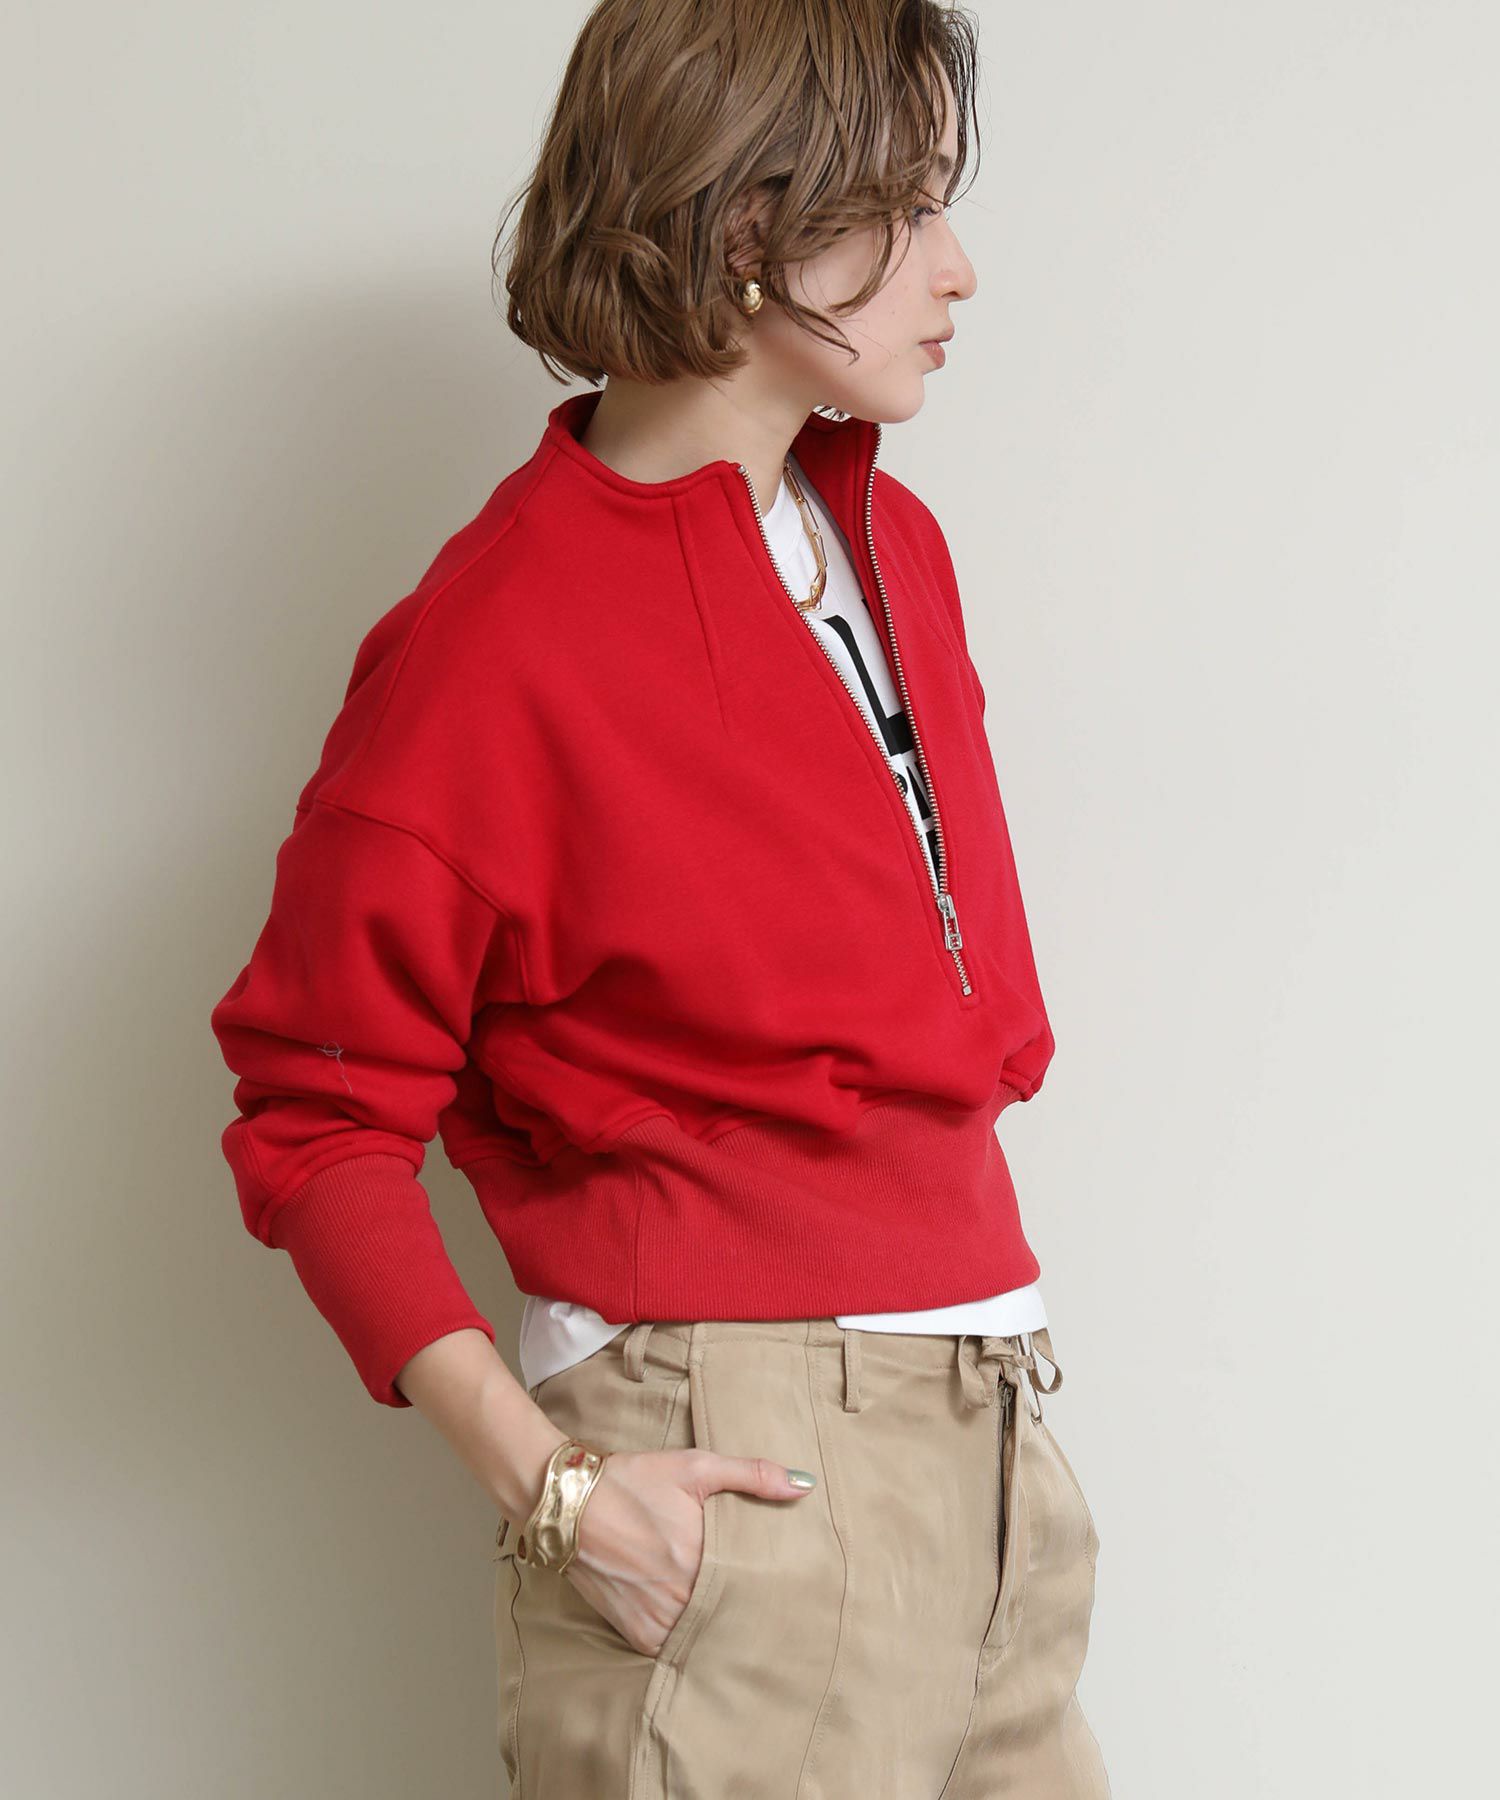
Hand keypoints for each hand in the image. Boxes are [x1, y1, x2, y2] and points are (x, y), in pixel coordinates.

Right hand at [560, 1446, 816, 1654]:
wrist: (570, 1503)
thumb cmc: (635, 1480)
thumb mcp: (695, 1466)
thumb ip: (752, 1474)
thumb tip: (804, 1485)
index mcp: (701, 1556)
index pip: (754, 1586)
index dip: (772, 1587)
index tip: (790, 1587)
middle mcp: (680, 1594)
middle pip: (731, 1614)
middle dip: (749, 1610)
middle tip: (774, 1609)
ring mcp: (656, 1617)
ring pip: (704, 1635)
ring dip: (719, 1627)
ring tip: (739, 1617)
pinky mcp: (635, 1632)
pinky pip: (673, 1647)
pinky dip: (686, 1638)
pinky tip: (700, 1624)